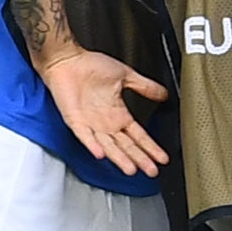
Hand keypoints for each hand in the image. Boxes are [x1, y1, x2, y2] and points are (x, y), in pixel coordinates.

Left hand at [38, 50, 170, 178]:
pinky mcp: (74, 120)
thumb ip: (145, 87)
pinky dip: (92, 145)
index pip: (138, 135)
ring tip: (132, 169)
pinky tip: (101, 154)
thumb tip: (164, 94)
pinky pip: (84, 136)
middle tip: (152, 171)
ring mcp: (90, 123)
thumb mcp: (126, 75)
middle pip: (126, 145)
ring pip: (108, 146)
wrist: (67, 60)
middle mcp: (105, 122)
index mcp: (118, 113)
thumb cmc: (91, 65)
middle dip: (140, 158)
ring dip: (120, 158)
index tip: (161, 158)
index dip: (150, 147)